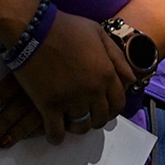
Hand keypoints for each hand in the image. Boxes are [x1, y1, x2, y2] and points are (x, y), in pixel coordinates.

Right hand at [0, 12, 132, 147]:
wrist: (33, 29)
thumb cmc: (66, 28)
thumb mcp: (99, 34)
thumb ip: (117, 58)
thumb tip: (131, 80)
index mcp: (107, 73)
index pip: (118, 104)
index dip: (112, 110)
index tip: (103, 110)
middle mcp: (93, 90)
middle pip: (100, 118)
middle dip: (95, 119)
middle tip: (85, 115)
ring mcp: (71, 100)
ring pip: (81, 127)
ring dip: (77, 127)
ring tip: (70, 122)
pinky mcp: (49, 106)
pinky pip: (56, 132)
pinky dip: (56, 136)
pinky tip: (53, 132)